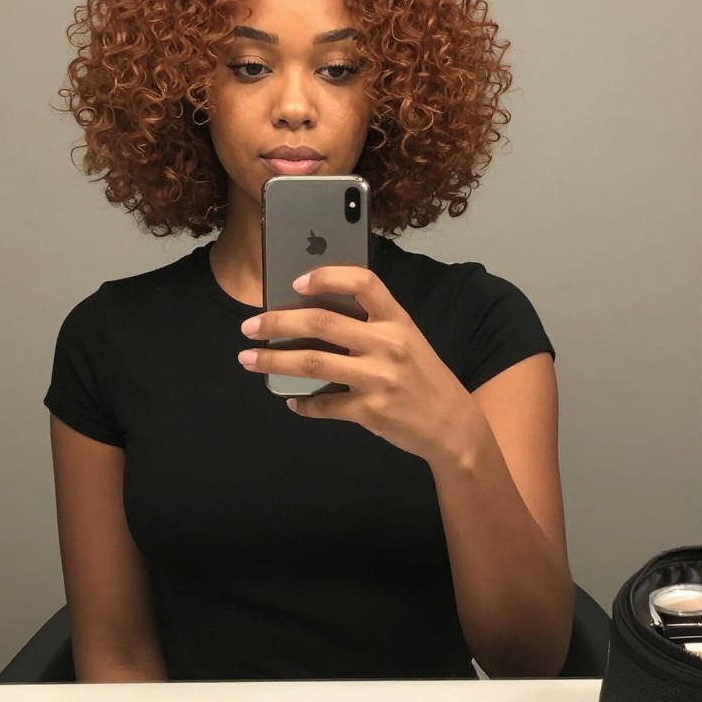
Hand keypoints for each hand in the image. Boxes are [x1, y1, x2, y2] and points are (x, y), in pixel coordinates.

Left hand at [237, 266, 472, 463]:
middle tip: (250, 325)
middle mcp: (387, 344)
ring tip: (249, 359)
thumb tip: (311, 317)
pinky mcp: (370, 410)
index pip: (363, 283)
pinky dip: (302, 403)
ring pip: (312, 362)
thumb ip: (370, 326)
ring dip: (273, 360)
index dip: (326, 277)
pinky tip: (291, 400)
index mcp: (397, 320)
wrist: (453, 425)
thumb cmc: (423, 377)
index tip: (295, 282)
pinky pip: (324, 405)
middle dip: (277, 321)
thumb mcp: (407, 340)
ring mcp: (378, 378)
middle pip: (321, 322)